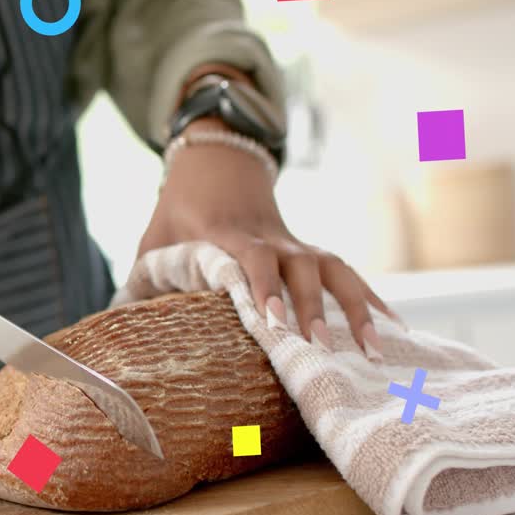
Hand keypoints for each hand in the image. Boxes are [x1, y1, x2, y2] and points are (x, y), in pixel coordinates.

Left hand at [138, 120, 400, 357]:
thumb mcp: (155, 240)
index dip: (263, 288)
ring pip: (336, 271)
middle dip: (315, 308)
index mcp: (229, 237)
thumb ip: (142, 279)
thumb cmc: (178, 212)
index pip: (251, 260)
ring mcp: (297, 244)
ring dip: (357, 308)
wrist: (217, 163)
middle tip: (323, 348)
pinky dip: (374, 300)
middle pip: (302, 269)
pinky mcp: (312, 252)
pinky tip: (396, 332)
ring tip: (374, 350)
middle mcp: (272, 239)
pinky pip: (349, 274)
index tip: (272, 321)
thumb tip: (119, 324)